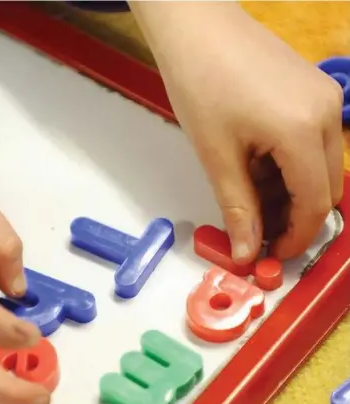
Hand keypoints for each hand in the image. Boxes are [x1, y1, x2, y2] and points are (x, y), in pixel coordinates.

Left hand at [131, 1, 343, 261]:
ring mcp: (325, 98)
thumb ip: (238, 209)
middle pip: (325, 188)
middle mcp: (328, 114)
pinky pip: (313, 142)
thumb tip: (246, 253)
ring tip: (249, 197)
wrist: (196, 27)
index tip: (270, 254)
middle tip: (257, 230)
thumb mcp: (217, 157)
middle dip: (294, 217)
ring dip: (290, 192)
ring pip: (320, 167)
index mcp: (303, 131)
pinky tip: (258, 167)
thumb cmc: (200, 84)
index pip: (315, 204)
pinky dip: (289, 166)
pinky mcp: (314, 90)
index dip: (295, 238)